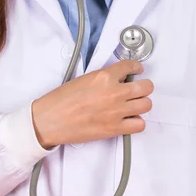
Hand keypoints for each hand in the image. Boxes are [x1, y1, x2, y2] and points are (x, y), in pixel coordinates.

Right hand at [31, 60, 153, 148]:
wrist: (49, 121)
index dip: (136, 68)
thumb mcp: (81, 80)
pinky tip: (127, 120)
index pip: (131, 66)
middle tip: (136, 89)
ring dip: (141, 104)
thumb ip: (101, 79)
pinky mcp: (114, 128)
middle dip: (142, 87)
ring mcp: (116, 111)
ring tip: (132, 106)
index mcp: (104, 76)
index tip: (136, 70)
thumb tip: (114, 80)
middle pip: (146, 87)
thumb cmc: (58, 102)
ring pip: (146, 105)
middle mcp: (114, 92)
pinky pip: (140, 125)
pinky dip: (136, 123)